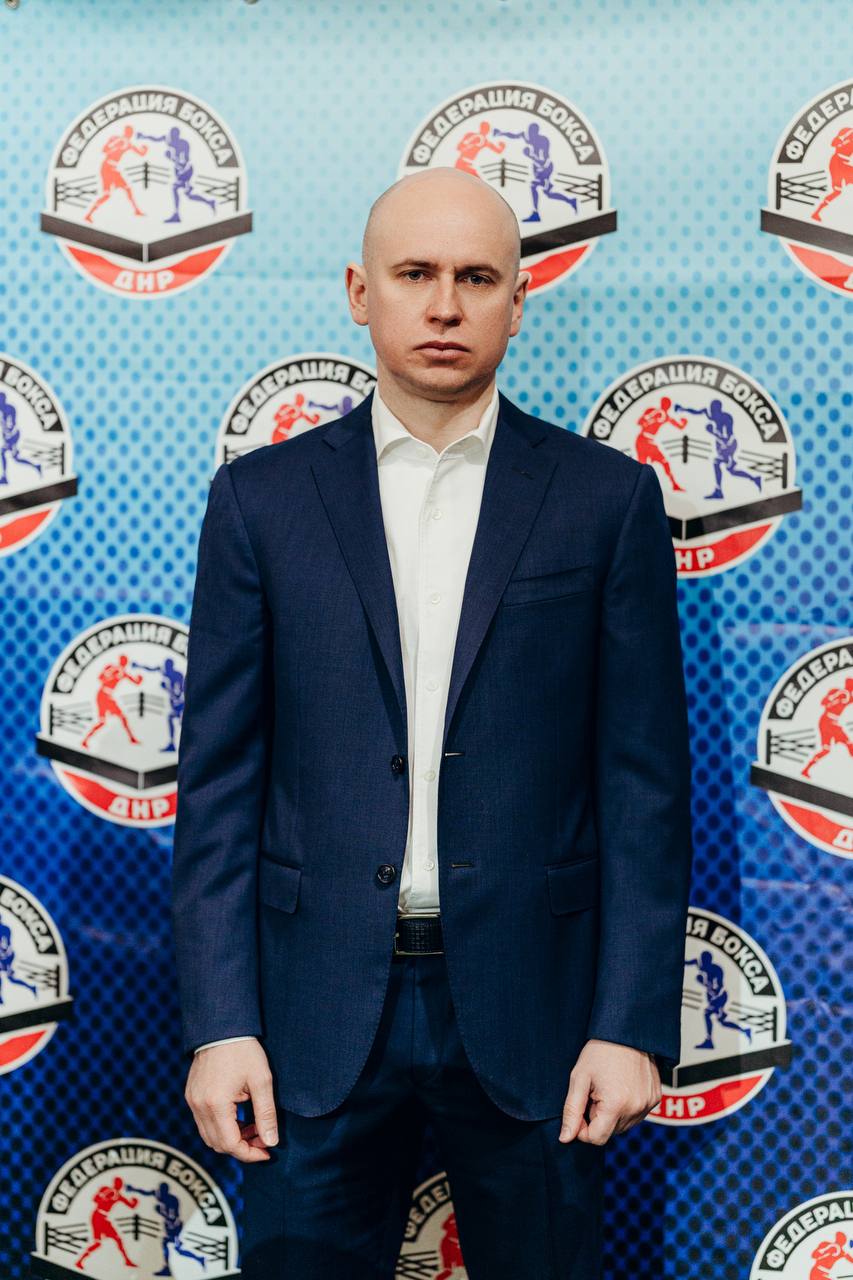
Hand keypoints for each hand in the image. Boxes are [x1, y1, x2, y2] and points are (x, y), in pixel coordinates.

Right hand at [184, 1038, 278, 1161]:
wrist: (221, 1027)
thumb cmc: (244, 1050)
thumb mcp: (261, 1081)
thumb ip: (266, 1114)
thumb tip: (271, 1142)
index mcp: (216, 1104)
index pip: (230, 1144)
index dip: (250, 1153)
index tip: (267, 1151)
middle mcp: (199, 1106)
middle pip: (218, 1144)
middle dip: (242, 1147)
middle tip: (263, 1139)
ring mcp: (192, 1101)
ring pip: (209, 1135)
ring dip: (231, 1138)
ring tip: (254, 1128)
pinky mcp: (191, 1095)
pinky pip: (204, 1122)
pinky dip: (221, 1127)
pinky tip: (240, 1117)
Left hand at [559, 1039, 661, 1144]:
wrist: (626, 1031)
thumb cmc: (600, 1051)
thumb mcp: (579, 1078)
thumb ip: (571, 1111)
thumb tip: (565, 1138)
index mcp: (616, 1105)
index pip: (596, 1138)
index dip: (583, 1128)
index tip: (580, 1108)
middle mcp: (636, 1109)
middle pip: (610, 1132)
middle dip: (598, 1118)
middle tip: (594, 1092)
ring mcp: (648, 1105)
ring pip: (623, 1125)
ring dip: (612, 1114)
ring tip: (608, 1087)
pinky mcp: (655, 1099)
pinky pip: (636, 1115)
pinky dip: (626, 1107)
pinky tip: (621, 1087)